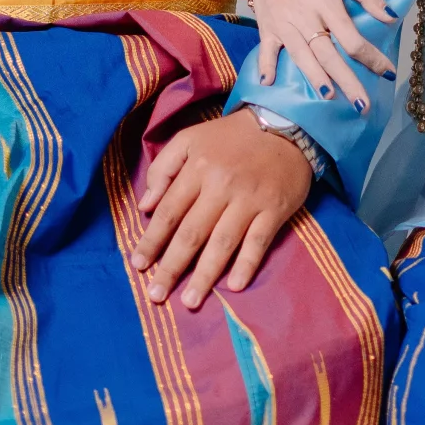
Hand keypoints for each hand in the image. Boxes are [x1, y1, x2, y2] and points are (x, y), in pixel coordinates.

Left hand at [132, 110, 310, 309]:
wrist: (286, 123)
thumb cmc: (231, 137)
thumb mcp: (191, 138)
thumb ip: (163, 168)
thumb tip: (145, 206)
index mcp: (198, 167)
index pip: (170, 211)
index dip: (152, 240)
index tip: (138, 265)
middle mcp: (221, 185)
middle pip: (192, 233)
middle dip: (172, 266)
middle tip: (156, 294)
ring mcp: (250, 199)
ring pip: (222, 242)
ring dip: (204, 274)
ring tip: (189, 301)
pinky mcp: (274, 209)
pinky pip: (258, 241)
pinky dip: (246, 264)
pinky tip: (233, 286)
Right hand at [243, 0, 394, 110]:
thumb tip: (389, 16)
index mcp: (324, 1)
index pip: (351, 37)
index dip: (371, 57)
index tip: (387, 72)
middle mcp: (304, 17)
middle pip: (328, 54)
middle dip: (347, 81)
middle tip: (363, 106)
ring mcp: (283, 24)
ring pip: (301, 56)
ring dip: (314, 78)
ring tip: (329, 97)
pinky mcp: (266, 28)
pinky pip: (265, 50)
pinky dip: (265, 66)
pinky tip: (269, 83)